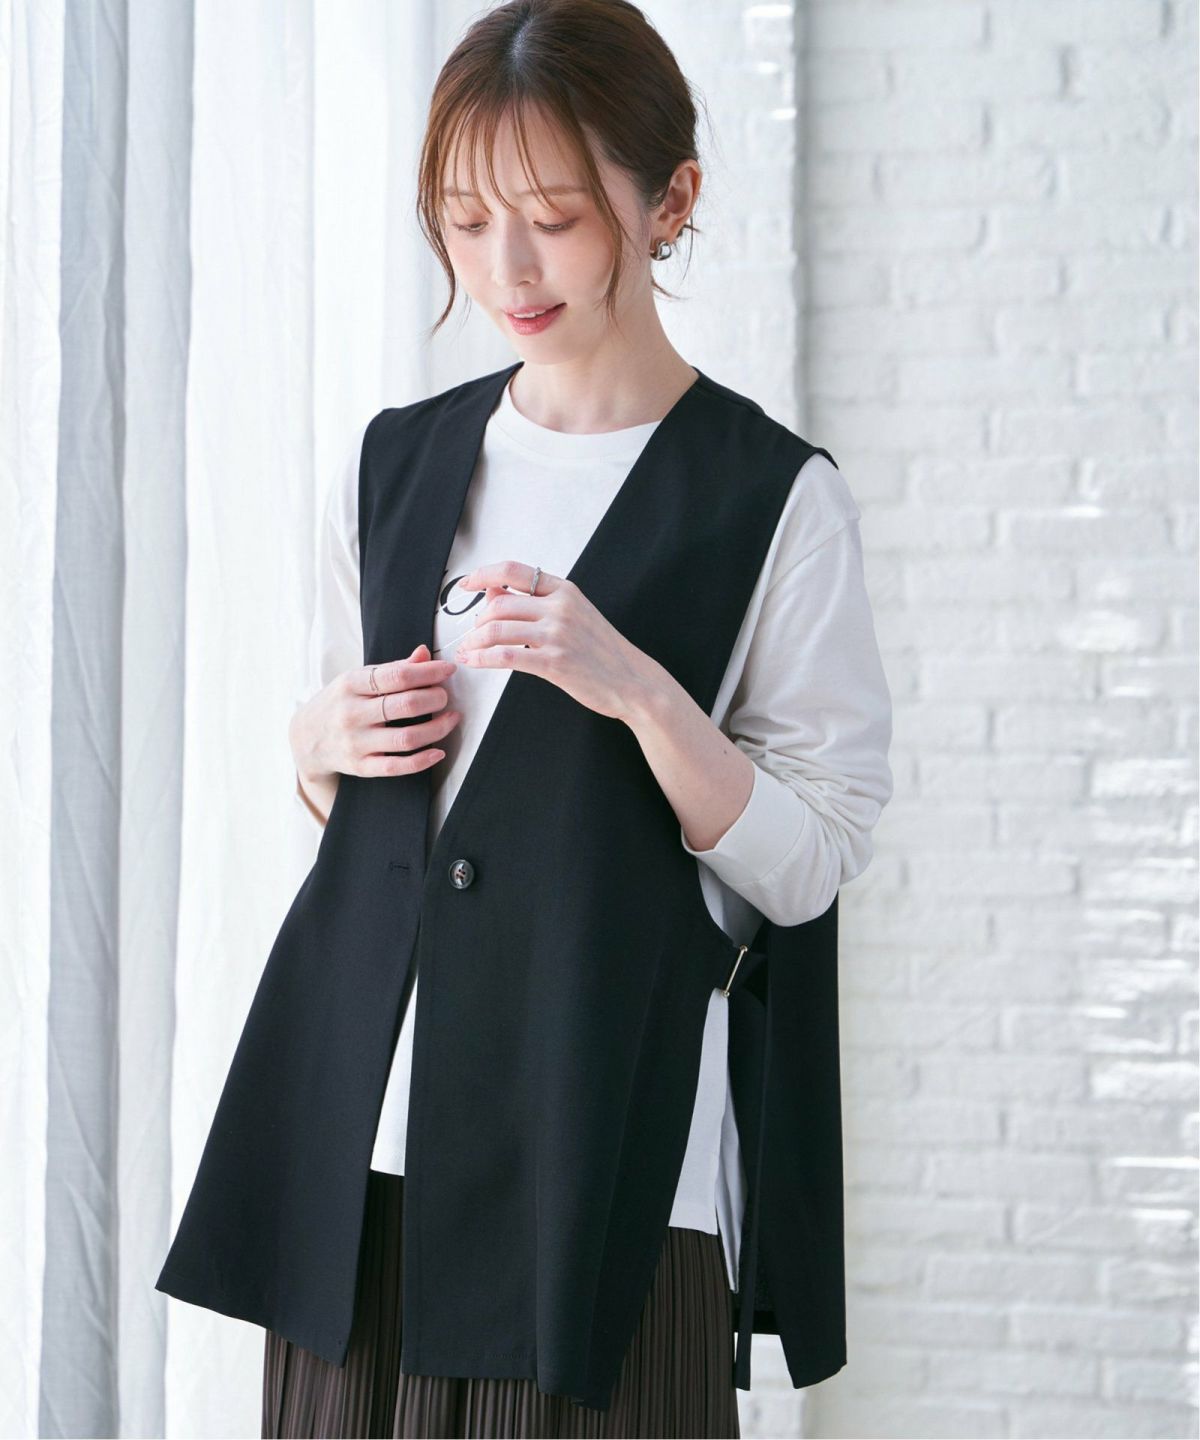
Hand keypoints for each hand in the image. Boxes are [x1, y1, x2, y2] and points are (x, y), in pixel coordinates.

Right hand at [290, 643, 460, 784]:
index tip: (448, 670)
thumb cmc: (339, 703)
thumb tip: (425, 654)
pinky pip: (396, 767)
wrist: (305, 738)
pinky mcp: (360, 767)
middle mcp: (351, 713)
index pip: (397, 676)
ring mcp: (355, 742)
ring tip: (451, 719)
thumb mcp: (357, 679)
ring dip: (437, 728)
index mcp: (351, 684)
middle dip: (435, 698)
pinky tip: (438, 751)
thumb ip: (393, 669)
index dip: (429, 672)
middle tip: (445, 696)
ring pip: (406, 738)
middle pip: (405, 705)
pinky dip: (422, 760)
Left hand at [452, 561, 661, 723]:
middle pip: (499, 604)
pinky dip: (482, 659)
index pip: (514, 570)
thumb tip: (492, 592)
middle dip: (477, 621)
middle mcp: (560, 608)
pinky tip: (474, 662)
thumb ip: (534, 602)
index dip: (483, 574)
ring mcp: (557, 635)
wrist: (633, 681)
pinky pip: (505, 656)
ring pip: (497, 629)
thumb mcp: (572, 615)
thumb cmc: (602, 651)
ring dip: (474, 641)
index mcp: (565, 591)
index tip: (466, 584)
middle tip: (472, 634)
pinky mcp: (553, 663)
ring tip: (468, 650)